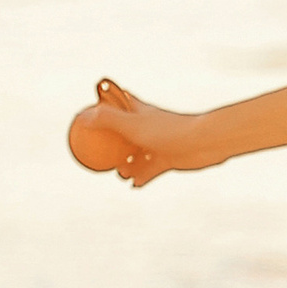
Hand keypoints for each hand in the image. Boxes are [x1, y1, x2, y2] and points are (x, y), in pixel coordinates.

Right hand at [65, 80, 217, 187]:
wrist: (204, 142)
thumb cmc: (168, 131)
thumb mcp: (132, 125)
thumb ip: (107, 120)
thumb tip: (81, 116)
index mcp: (139, 112)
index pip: (118, 102)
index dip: (104, 105)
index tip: (88, 113)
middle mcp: (148, 126)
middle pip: (126, 132)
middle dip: (113, 143)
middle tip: (100, 155)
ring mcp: (160, 142)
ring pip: (139, 154)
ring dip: (128, 164)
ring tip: (121, 174)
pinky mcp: (170, 158)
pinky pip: (152, 169)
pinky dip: (143, 176)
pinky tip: (134, 185)